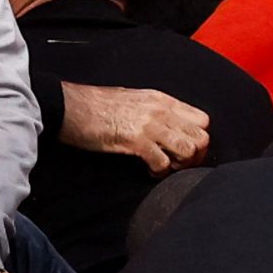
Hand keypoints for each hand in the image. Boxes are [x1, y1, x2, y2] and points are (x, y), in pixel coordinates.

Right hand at [55, 83, 214, 172]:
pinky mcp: (136, 140)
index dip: (199, 138)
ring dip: (180, 164)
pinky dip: (160, 172)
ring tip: (165, 168)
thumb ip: (155, 111)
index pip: (202, 119)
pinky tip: (150, 172)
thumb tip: (166, 127)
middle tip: (179, 163)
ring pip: (188, 149)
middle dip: (195, 155)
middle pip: (202, 136)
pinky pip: (162, 162)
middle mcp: (161, 111)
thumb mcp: (134, 100)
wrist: (70, 106)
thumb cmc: (95, 105)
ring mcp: (150, 125)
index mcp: (162, 100)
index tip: (187, 149)